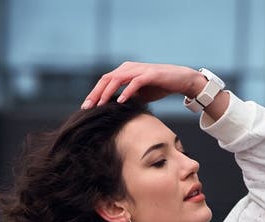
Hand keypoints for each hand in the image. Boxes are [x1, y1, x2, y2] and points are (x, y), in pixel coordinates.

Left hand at [81, 61, 204, 107]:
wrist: (179, 80)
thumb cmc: (158, 87)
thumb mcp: (138, 94)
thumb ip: (125, 98)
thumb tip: (113, 110)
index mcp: (124, 71)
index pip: (105, 81)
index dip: (94, 93)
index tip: (86, 107)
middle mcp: (129, 68)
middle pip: (107, 78)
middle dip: (96, 93)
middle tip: (87, 107)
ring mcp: (139, 70)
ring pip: (118, 79)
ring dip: (108, 92)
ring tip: (101, 104)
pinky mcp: (150, 74)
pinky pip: (135, 82)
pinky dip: (127, 91)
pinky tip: (121, 101)